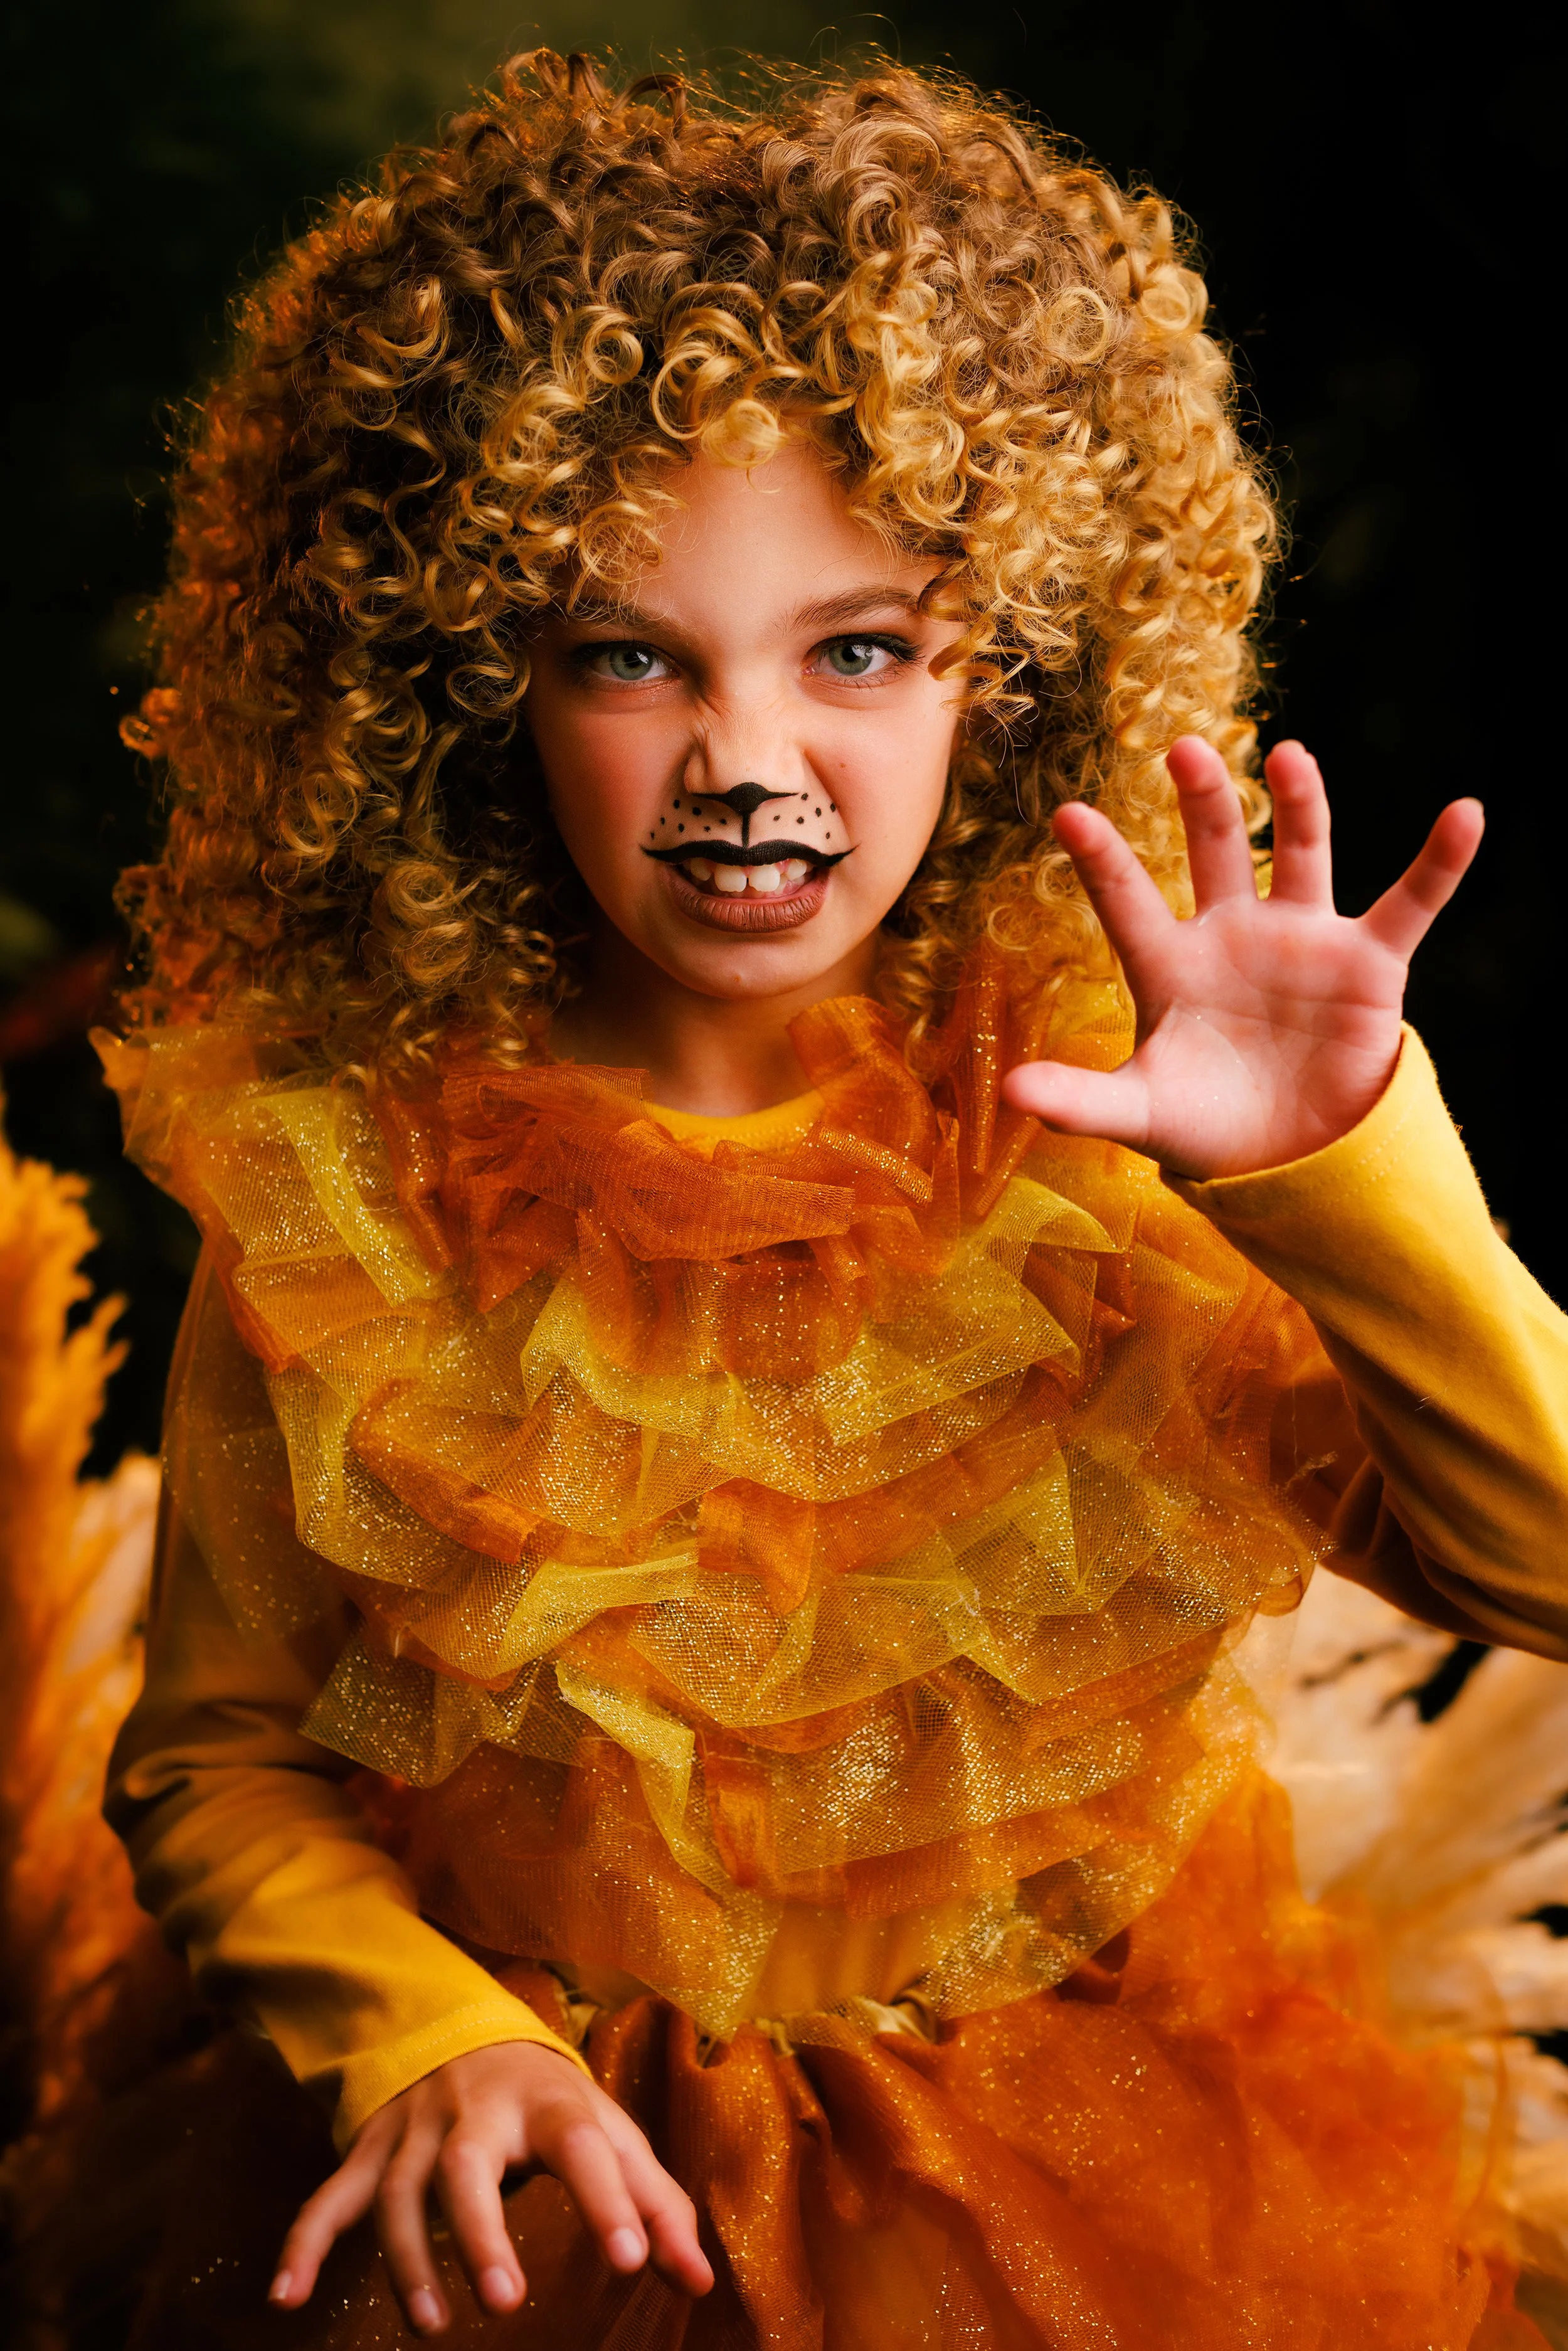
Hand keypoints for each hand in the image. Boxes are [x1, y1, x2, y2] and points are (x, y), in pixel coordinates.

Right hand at [268, 2040, 712, 2335]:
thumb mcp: (611, 2135)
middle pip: (468, 2165)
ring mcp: (415, 2130)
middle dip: (481, 2232)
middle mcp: (476, 2111)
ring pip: (400, 2192)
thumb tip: (701, 2280)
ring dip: (408, 2260)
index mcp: (550, 2103)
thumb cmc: (552, 2103)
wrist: (465, 2030)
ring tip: (433, 2325)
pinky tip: (285, 2299)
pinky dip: (303, 2244)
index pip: (583, 2146)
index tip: (630, 2259)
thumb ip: (656, 2206)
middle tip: (505, 2300)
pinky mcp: (370, 2151)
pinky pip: (329, 2197)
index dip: (608, 2199)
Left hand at [1001, 736, 1482, 1179]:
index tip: (1067, 813)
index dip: (1102, 861)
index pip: (1128, 902)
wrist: (1290, 1159)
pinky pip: (1410, 903)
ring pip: (1301, 855)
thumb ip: (1080, 1100)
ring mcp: (1303, 943)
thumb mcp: (1139, 1114)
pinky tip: (1464, 815)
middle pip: (1214, 851)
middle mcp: (1234, 936)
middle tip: (1183, 747)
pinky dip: (1438, 863)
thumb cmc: (1204, 1126)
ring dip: (1299, 805)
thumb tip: (1010, 1093)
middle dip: (1202, 800)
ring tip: (1288, 756)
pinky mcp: (1369, 964)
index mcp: (1171, 966)